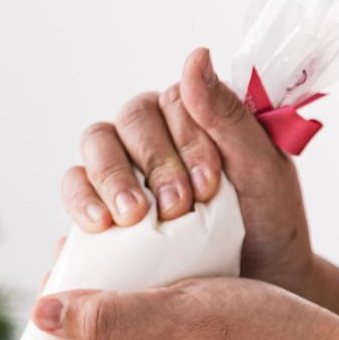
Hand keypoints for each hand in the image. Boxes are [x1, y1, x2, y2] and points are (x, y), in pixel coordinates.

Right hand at [62, 48, 313, 293]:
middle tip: (171, 209)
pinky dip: (80, 209)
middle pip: (119, 129)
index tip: (208, 187)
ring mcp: (116, 178)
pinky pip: (73, 198)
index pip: (166, 107)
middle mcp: (144, 142)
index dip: (182, 144)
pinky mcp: (96, 216)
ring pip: (89, 158)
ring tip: (126, 220)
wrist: (257, 282)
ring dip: (104, 184)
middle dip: (143, 168)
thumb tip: (193, 57)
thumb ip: (229, 114)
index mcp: (185, 118)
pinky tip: (97, 230)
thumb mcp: (262, 168)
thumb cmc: (265, 224)